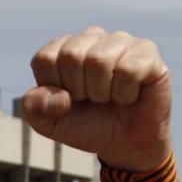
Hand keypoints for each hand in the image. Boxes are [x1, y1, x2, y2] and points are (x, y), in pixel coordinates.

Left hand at [22, 27, 171, 171]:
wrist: (124, 144)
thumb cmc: (86, 126)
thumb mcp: (49, 123)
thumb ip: (34, 108)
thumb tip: (58, 95)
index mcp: (62, 49)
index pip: (46, 59)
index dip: (56, 89)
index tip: (69, 99)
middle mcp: (91, 37)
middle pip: (71, 55)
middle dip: (80, 90)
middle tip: (92, 99)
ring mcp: (120, 41)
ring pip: (99, 60)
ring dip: (102, 92)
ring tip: (110, 97)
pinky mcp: (147, 52)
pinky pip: (128, 69)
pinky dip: (125, 93)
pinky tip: (130, 95)